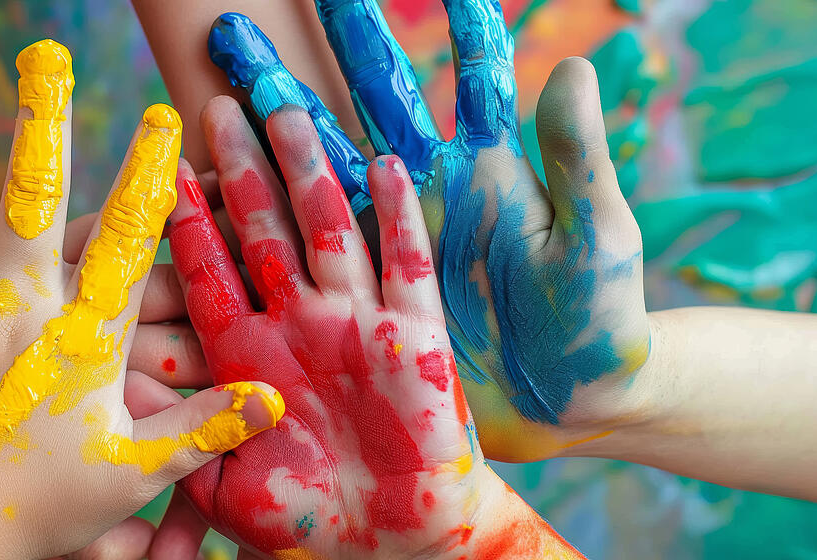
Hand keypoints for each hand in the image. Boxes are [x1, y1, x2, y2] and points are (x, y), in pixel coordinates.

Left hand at [0, 42, 282, 558]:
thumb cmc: (37, 509)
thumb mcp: (130, 474)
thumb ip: (202, 428)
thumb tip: (273, 398)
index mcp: (78, 338)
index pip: (126, 242)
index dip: (149, 176)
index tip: (164, 119)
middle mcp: (13, 308)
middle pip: (33, 195)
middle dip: (44, 117)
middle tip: (47, 54)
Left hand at [165, 101, 580, 558]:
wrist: (393, 546)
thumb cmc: (306, 524)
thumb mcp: (225, 490)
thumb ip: (181, 443)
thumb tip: (124, 388)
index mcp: (248, 354)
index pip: (209, 272)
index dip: (185, 222)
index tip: (161, 169)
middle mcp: (299, 326)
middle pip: (263, 231)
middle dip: (241, 169)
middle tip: (216, 108)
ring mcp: (356, 324)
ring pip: (327, 231)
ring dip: (308, 172)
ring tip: (289, 109)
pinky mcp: (415, 338)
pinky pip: (404, 266)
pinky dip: (396, 218)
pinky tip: (383, 167)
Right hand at [206, 1, 651, 460]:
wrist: (566, 404)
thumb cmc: (598, 323)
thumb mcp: (595, 242)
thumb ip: (576, 160)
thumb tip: (574, 64)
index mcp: (492, 166)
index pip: (474, 76)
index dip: (463, 24)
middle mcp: (433, 186)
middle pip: (375, 99)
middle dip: (336, 44)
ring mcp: (392, 233)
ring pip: (324, 160)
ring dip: (280, 117)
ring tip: (225, 73)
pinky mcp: (368, 284)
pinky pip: (308, 242)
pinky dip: (268, 212)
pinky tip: (218, 184)